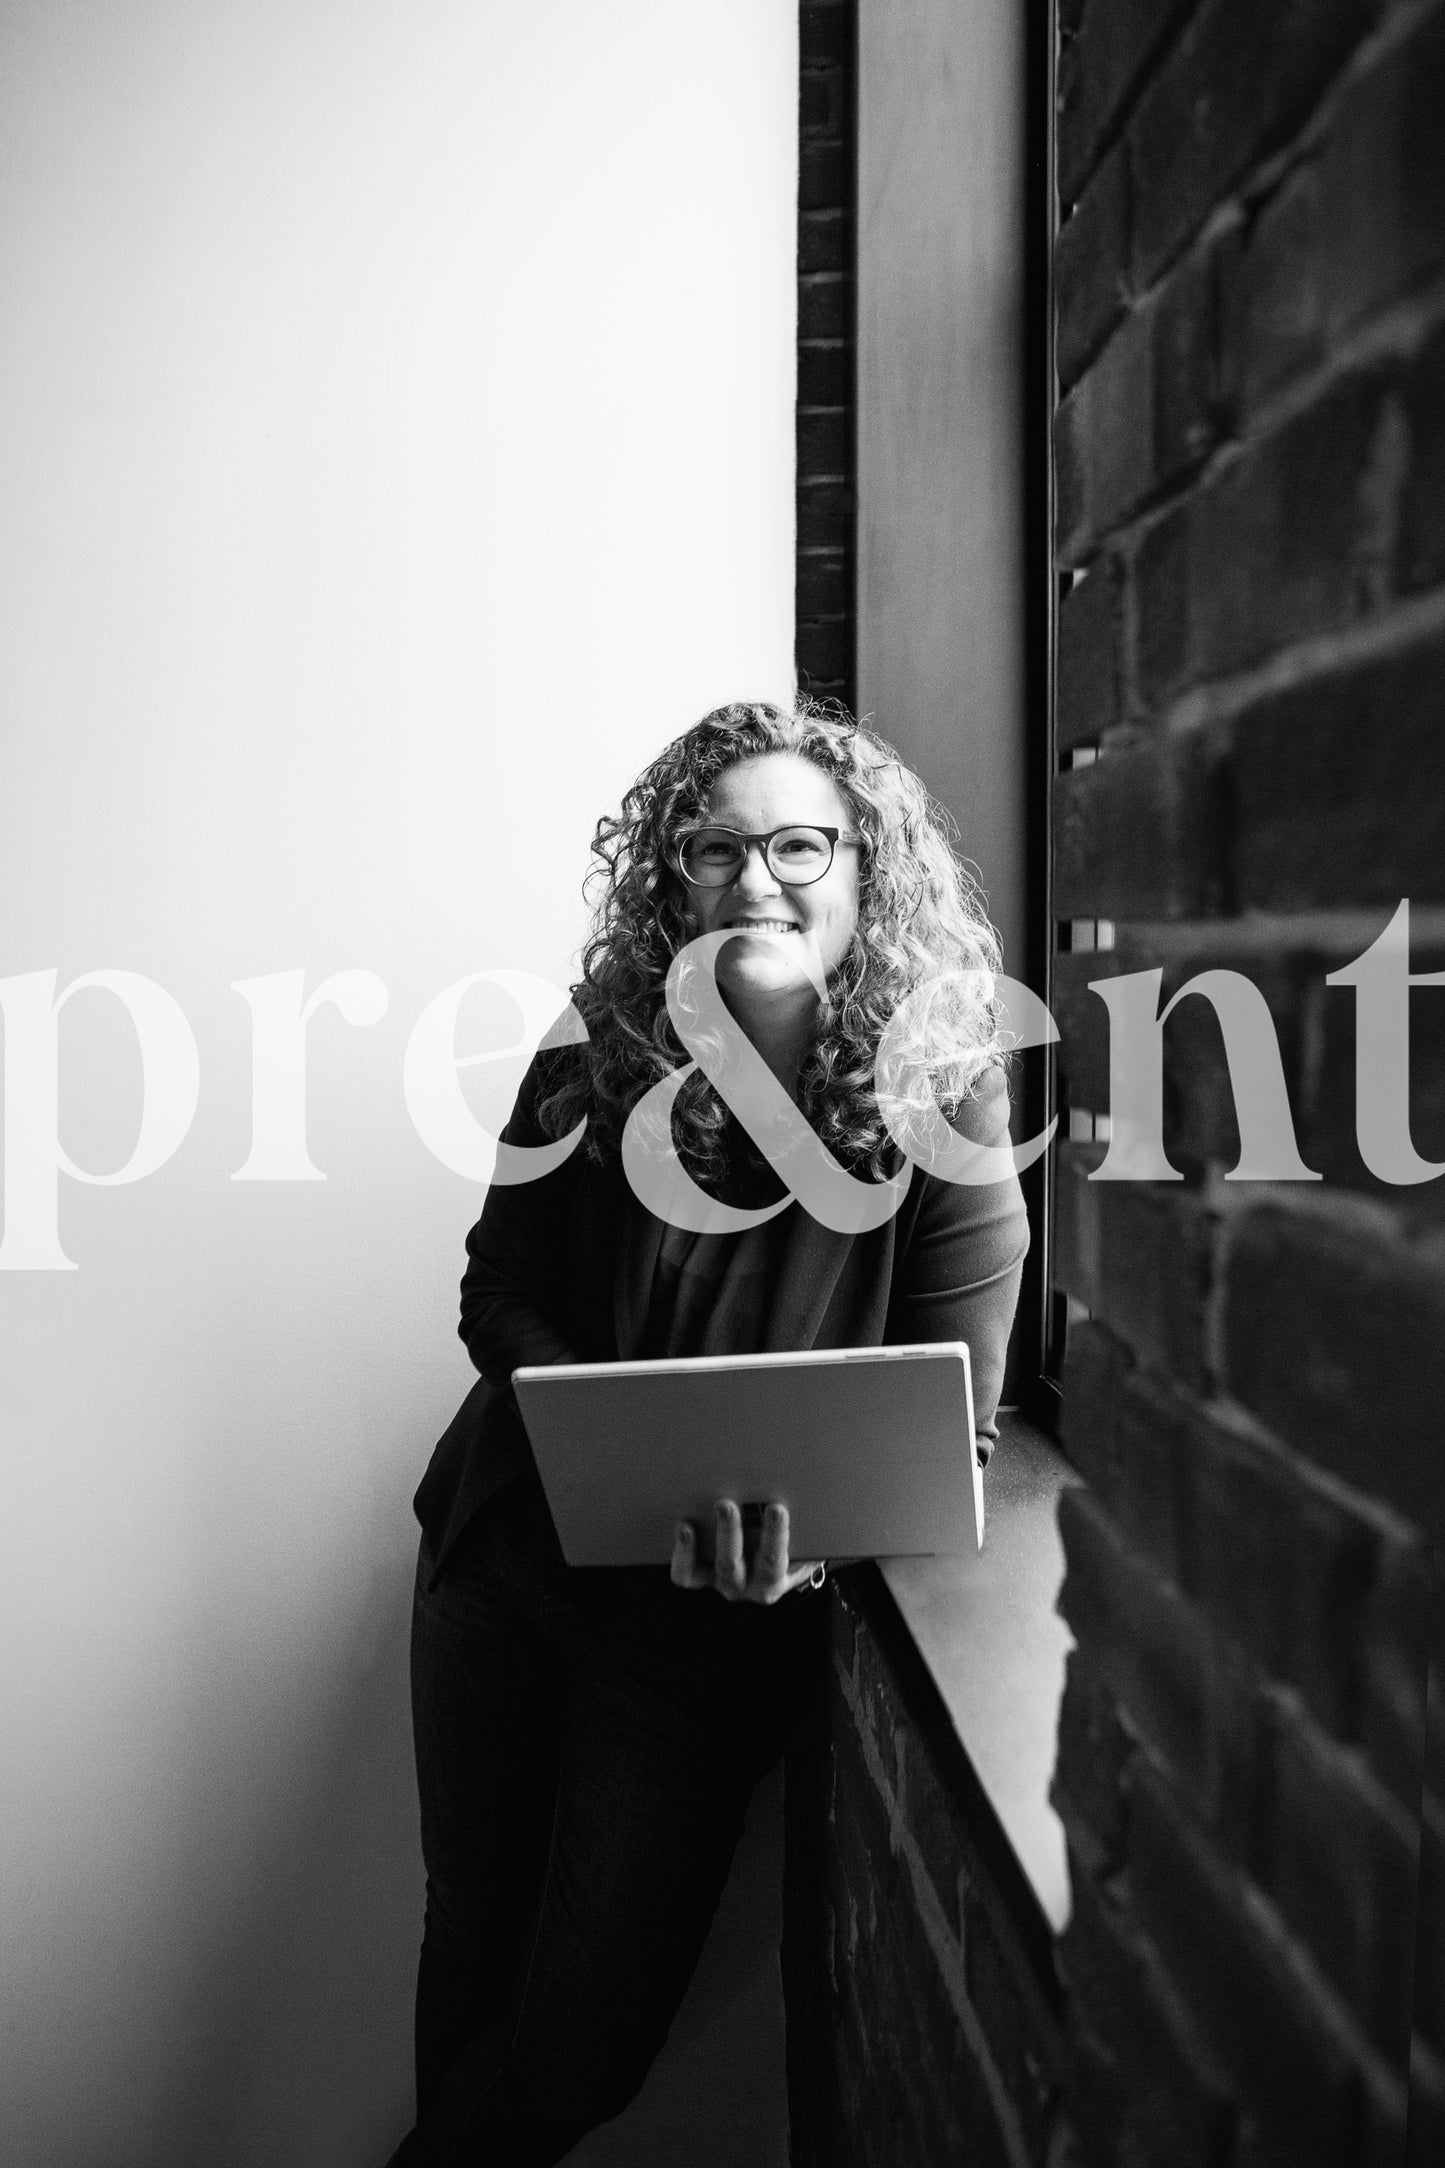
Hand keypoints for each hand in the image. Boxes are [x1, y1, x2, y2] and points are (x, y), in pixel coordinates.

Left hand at [670, 1500, 822, 1603]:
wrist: (785, 1567)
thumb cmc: (798, 1548)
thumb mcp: (807, 1544)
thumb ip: (804, 1528)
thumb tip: (806, 1492)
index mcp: (774, 1581)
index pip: (773, 1561)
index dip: (774, 1536)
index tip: (777, 1509)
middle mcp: (745, 1586)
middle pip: (732, 1566)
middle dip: (728, 1533)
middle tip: (725, 1504)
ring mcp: (721, 1583)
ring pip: (702, 1573)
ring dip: (693, 1548)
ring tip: (688, 1524)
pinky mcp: (701, 1576)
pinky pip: (685, 1574)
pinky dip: (681, 1554)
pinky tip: (682, 1527)